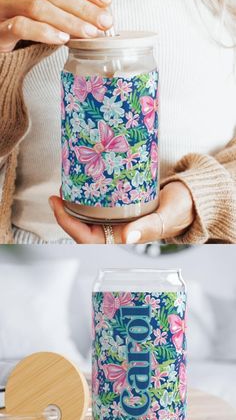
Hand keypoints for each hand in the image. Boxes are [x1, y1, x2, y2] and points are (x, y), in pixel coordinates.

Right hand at [0, 0, 112, 50]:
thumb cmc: (23, 16)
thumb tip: (102, 8)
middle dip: (83, 6)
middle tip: (104, 21)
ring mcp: (2, 5)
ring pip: (38, 7)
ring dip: (69, 21)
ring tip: (89, 32)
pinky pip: (21, 26)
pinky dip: (45, 32)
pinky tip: (62, 38)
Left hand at [49, 180, 193, 243]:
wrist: (193, 201)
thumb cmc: (182, 210)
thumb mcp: (168, 216)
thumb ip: (150, 227)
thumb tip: (127, 236)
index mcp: (125, 239)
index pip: (87, 238)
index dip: (68, 223)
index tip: (57, 204)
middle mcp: (118, 231)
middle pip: (83, 228)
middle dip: (67, 212)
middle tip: (60, 189)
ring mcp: (120, 219)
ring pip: (90, 216)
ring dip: (77, 203)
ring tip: (69, 183)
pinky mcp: (124, 206)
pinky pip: (102, 204)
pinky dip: (91, 195)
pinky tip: (86, 180)